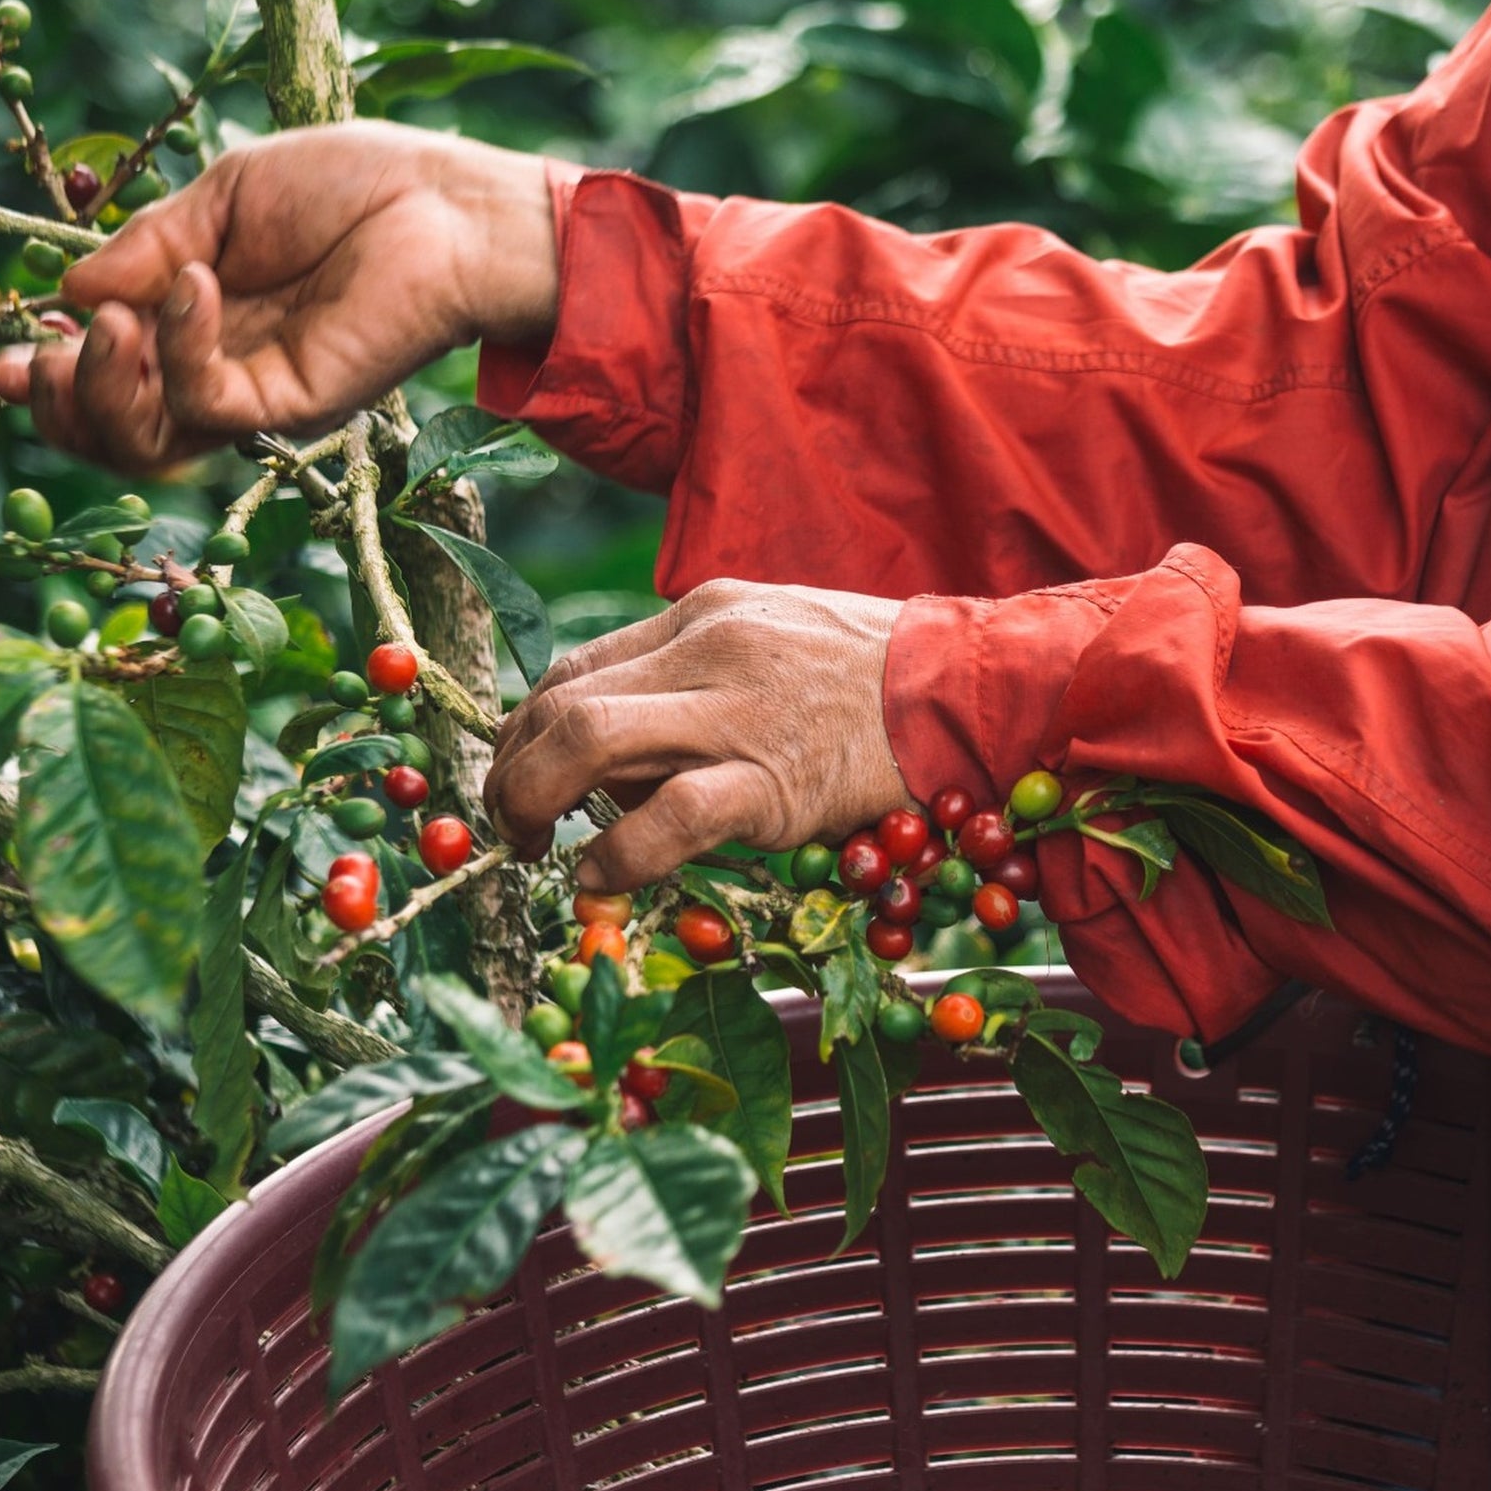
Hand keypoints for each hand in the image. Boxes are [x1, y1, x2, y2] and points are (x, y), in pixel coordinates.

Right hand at [0, 121, 557, 473]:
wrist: (443, 204)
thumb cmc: (352, 188)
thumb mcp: (223, 200)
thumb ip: (147, 248)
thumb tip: (67, 291)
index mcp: (199, 321)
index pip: (111, 379)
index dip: (51, 374)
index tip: (12, 347)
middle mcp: (222, 370)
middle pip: (116, 432)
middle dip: (60, 400)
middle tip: (35, 357)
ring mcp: (259, 394)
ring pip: (150, 440)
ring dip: (102, 383)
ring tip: (111, 322)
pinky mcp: (296, 405)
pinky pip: (208, 405)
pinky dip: (180, 348)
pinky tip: (195, 287)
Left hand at [484, 579, 908, 888]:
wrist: (979, 687)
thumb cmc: (881, 676)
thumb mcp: (778, 637)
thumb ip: (701, 675)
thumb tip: (626, 748)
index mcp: (705, 612)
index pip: (574, 668)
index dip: (525, 732)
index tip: (521, 776)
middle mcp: (708, 647)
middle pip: (560, 702)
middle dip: (511, 771)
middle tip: (511, 825)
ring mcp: (739, 710)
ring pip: (588, 741)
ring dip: (533, 804)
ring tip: (534, 852)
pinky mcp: (775, 780)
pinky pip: (667, 815)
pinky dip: (615, 855)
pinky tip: (602, 878)